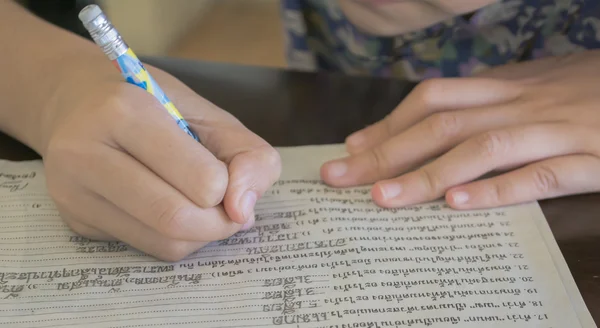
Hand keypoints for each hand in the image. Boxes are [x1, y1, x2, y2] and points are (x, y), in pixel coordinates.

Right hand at [40, 61, 280, 260]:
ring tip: (203, 207)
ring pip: (162, 242)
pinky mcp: (75, 220)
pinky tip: (171, 207)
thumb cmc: (151, 102)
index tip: (228, 176)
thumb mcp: (209, 112)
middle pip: (176, 219)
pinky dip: (173, 237)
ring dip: (199, 234)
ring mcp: (73, 192)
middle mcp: (87, 153)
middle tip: (228, 208)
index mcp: (125, 111)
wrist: (75, 100)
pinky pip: (144, 247)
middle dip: (218, 223)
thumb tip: (243, 212)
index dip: (229, 188)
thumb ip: (247, 155)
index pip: (201, 180)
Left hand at [321, 50, 599, 209]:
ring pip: (482, 150)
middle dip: (386, 152)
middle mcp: (521, 105)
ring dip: (428, 175)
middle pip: (443, 125)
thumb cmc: (587, 91)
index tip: (351, 148)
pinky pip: (539, 176)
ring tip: (383, 198)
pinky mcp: (591, 159)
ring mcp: (555, 131)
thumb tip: (425, 120)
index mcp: (505, 86)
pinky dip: (497, 190)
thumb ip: (480, 102)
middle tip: (340, 177)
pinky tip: (459, 206)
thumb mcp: (531, 85)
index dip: (389, 124)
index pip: (433, 101)